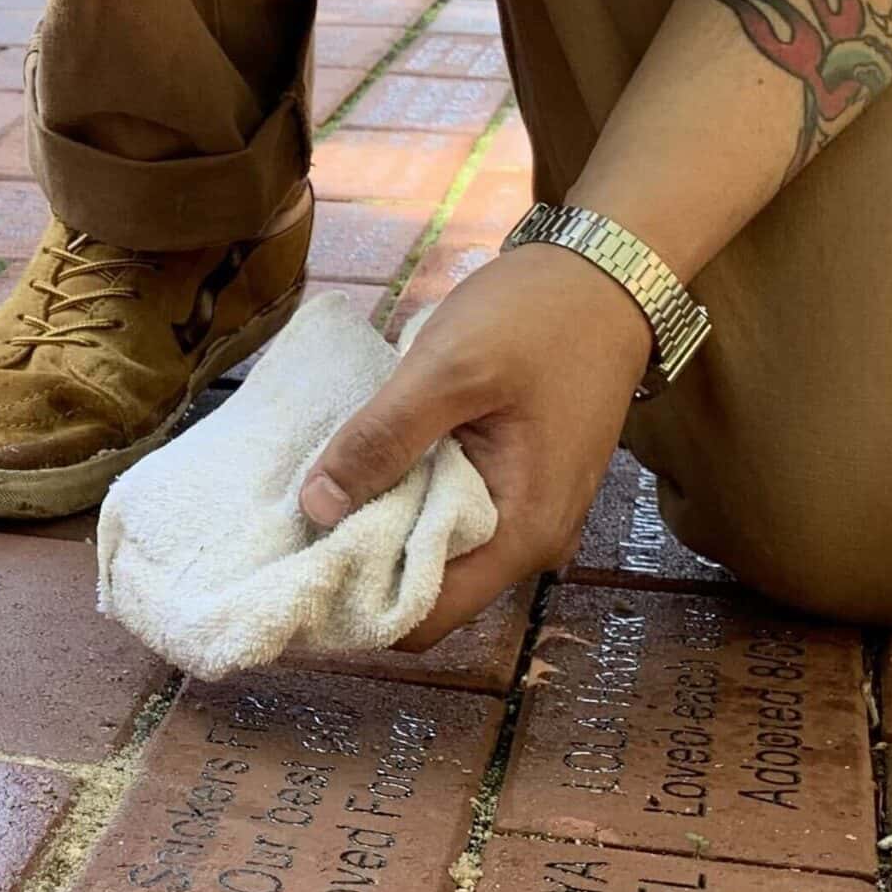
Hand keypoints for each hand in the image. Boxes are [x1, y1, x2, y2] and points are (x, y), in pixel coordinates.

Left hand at [299, 246, 653, 648]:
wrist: (604, 275)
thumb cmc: (534, 321)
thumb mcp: (449, 371)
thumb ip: (384, 438)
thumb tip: (316, 506)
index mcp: (520, 534)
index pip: (426, 616)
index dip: (356, 605)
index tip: (294, 571)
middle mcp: (529, 540)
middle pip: (426, 585)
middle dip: (357, 561)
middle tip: (287, 523)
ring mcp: (525, 509)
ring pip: (433, 543)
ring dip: (378, 522)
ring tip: (314, 488)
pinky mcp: (515, 476)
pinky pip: (448, 507)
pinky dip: (404, 491)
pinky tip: (362, 460)